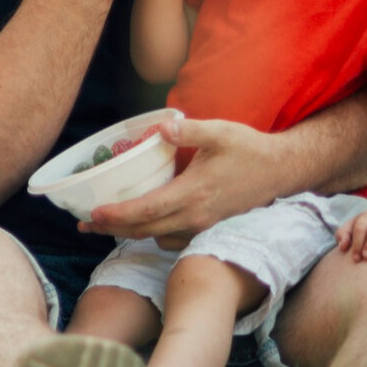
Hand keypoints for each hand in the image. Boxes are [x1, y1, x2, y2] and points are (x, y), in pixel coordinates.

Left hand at [80, 116, 282, 244]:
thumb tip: (162, 128)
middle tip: (84, 225)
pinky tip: (142, 224)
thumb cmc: (250, 150)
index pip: (146, 210)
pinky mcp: (209, 227)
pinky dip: (152, 235)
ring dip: (129, 233)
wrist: (282, 172)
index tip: (93, 213)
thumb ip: (189, 131)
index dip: (117, 214)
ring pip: (157, 236)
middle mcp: (195, 216)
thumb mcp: (220, 132)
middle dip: (112, 229)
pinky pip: (173, 239)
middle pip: (144, 230)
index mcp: (193, 194)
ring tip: (106, 225)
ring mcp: (202, 226)